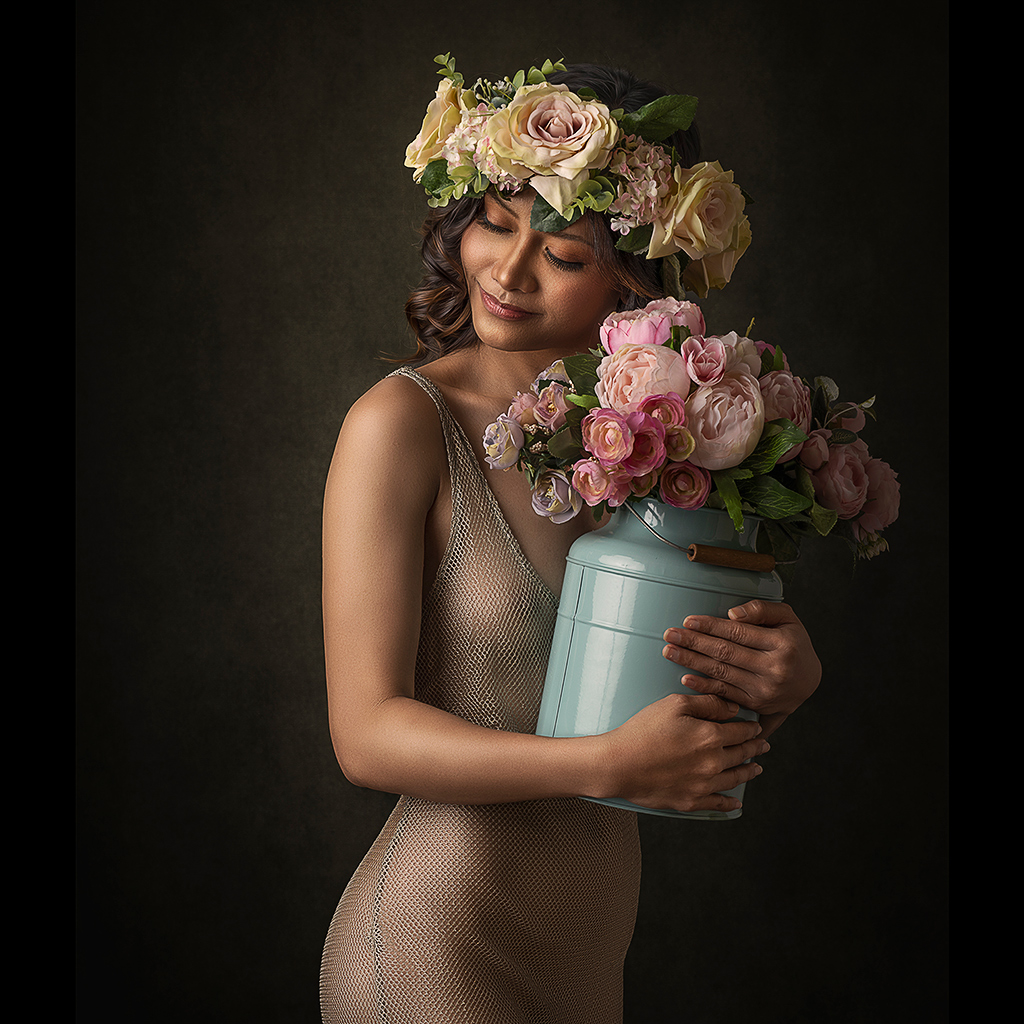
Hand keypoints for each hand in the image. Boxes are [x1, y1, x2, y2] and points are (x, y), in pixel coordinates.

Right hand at [602, 693, 768, 814]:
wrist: (618, 764)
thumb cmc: (642, 731)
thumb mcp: (673, 705)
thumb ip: (707, 703)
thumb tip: (733, 709)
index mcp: (710, 737)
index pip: (741, 732)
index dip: (751, 728)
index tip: (756, 727)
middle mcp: (713, 763)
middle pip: (742, 755)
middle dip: (755, 748)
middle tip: (763, 745)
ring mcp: (703, 785)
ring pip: (735, 779)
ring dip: (749, 772)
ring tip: (756, 768)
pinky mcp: (690, 801)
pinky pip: (718, 804)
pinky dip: (730, 802)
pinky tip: (736, 801)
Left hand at [662, 600, 820, 717]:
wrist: (809, 681)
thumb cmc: (794, 643)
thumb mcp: (788, 619)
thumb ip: (762, 610)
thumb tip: (732, 614)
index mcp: (782, 644)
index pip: (739, 633)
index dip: (711, 626)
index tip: (688, 620)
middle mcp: (774, 669)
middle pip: (726, 653)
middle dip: (694, 643)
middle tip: (670, 635)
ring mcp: (764, 690)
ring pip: (722, 673)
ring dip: (692, 663)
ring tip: (671, 652)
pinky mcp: (756, 704)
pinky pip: (725, 693)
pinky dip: (704, 687)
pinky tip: (686, 678)